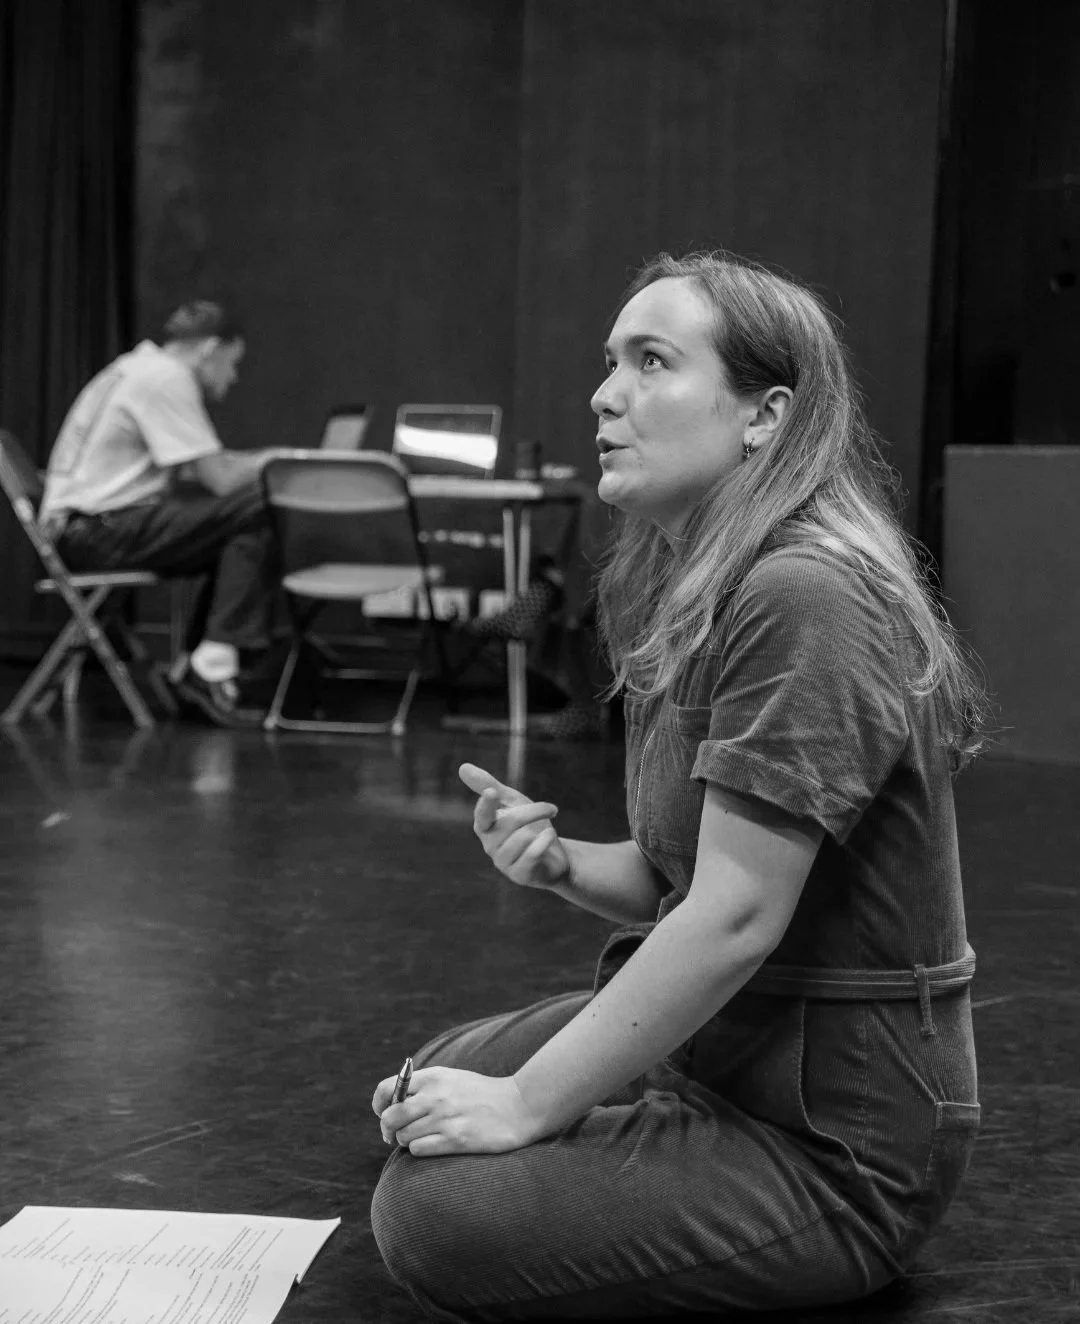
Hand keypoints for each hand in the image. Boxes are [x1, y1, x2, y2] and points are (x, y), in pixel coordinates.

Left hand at [372, 1066, 543, 1156]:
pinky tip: (433, 1145)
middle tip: (394, 1135)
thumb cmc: (481, 1094)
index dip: (380, 1105)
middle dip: (387, 1130)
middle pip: (390, 1117)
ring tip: (423, 1138)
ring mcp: (445, 1118)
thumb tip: (391, 1103)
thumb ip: (423, 1086)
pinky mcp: (456, 1139)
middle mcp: (436, 1095)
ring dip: (407, 1141)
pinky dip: (420, 1150)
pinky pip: (419, 1150)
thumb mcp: (451, 1078)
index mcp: (433, 1076)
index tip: (384, 1113)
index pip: (387, 1089)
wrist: (519, 1106)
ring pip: (403, 1137)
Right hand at [458, 763, 569, 888]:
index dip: (486, 805)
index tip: (492, 792)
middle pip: (510, 823)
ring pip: (522, 838)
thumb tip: (462, 767)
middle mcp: (490, 846)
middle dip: (534, 811)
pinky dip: (545, 842)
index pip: (481, 817)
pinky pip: (531, 855)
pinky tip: (550, 837)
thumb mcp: (512, 802)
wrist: (555, 856)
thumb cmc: (530, 826)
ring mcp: (503, 863)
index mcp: (486, 827)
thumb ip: (490, 786)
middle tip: (551, 808)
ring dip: (541, 829)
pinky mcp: (519, 876)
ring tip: (547, 832)